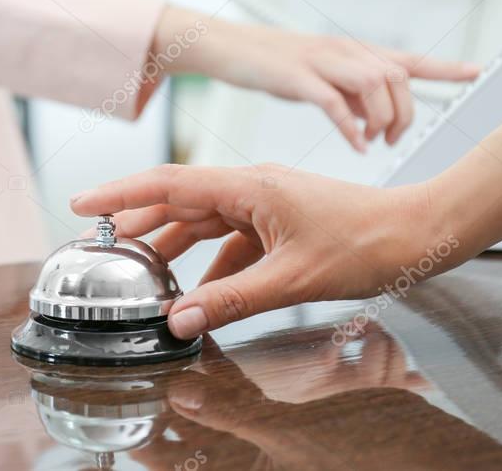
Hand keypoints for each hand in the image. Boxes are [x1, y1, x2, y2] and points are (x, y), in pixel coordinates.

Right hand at [70, 164, 473, 338]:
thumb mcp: (293, 278)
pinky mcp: (278, 222)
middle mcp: (250, 187)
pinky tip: (202, 291)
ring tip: (141, 268)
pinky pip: (232, 240)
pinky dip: (212, 264)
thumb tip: (180, 319)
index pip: (169, 183)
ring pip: (203, 221)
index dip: (121, 194)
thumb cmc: (366, 242)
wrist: (418, 234)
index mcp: (248, 186)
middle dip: (138, 222)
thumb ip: (233, 299)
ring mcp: (265, 204)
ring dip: (173, 244)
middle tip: (101, 243)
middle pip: (179, 201)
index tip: (83, 204)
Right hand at [154, 7, 478, 151]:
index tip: (475, 72)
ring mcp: (320, 61)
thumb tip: (370, 118)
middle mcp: (343, 51)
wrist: (226, 45)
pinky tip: (356, 145)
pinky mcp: (296, 77)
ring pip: (373, 84)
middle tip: (394, 139)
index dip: (442, 66)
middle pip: (396, 76)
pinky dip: (350, 127)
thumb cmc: (271, 63)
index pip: (406, 58)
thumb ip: (347, 92)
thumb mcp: (317, 75)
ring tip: (374, 141)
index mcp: (351, 51)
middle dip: (405, 112)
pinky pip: (334, 103)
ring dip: (382, 118)